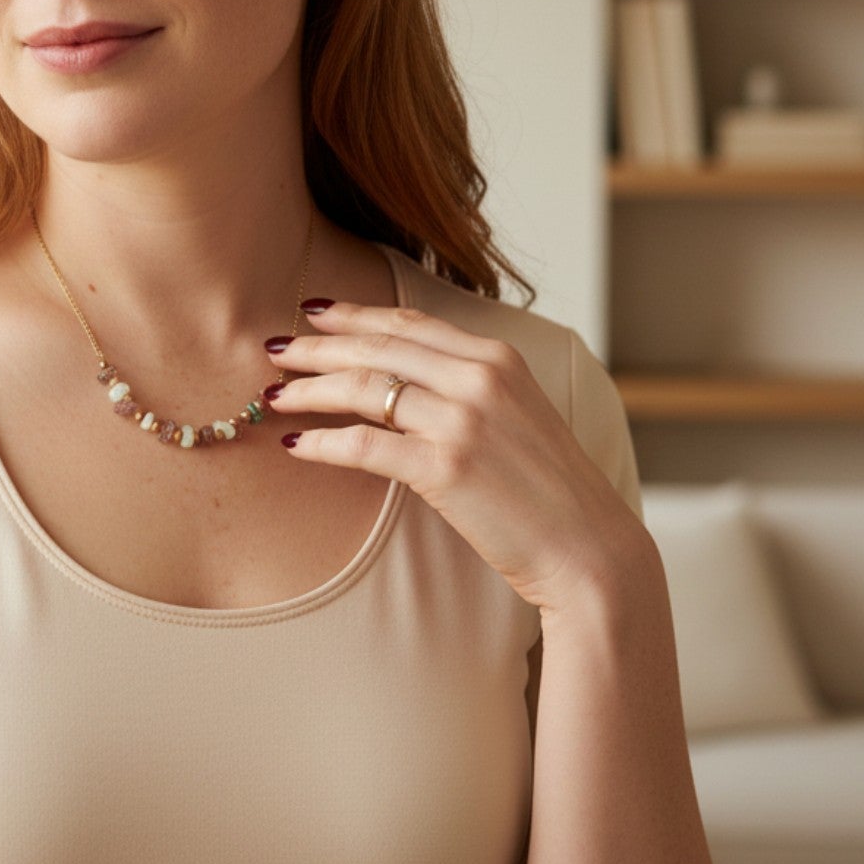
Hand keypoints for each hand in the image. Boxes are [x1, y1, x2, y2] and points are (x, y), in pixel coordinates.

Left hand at [266, 302, 644, 618]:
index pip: (408, 323)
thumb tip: (403, 375)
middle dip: (316, 346)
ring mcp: (463, 421)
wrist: (590, 550)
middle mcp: (480, 378)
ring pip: (363, 389)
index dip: (354, 315)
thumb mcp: (518, 413)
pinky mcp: (446, 468)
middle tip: (274, 350)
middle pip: (376, 348)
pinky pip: (364, 444)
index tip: (312, 312)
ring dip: (309, 391)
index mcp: (497, 357)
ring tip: (273, 396)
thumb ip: (468, 384)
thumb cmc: (548, 489)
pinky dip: (322, 442)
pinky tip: (297, 444)